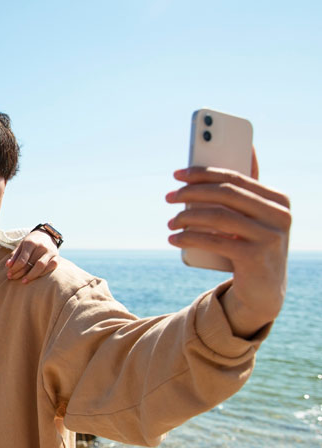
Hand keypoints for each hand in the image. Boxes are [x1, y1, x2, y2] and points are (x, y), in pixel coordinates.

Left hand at [6, 230, 59, 283]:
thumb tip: (8, 266)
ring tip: (23, 281)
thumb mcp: (21, 245)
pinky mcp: (57, 257)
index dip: (15, 268)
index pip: (22, 259)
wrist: (46, 235)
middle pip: (30, 264)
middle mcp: (41, 247)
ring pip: (41, 267)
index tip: (9, 274)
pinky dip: (43, 273)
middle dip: (20, 273)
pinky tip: (36, 277)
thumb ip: (15, 255)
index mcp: (31, 242)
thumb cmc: (31, 242)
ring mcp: (50, 252)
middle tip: (12, 278)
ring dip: (31, 276)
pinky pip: (51, 267)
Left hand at [165, 149, 290, 337]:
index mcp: (278, 199)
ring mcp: (269, 236)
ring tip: (170, 223)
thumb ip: (242, 193)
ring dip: (187, 217)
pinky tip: (174, 239)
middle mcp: (279, 215)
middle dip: (191, 193)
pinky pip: (215, 241)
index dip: (203, 173)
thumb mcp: (251, 219)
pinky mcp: (255, 257)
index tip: (177, 174)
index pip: (235, 177)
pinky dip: (189, 238)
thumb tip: (233, 156)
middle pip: (225, 194)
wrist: (263, 291)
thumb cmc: (251, 247)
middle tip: (168, 197)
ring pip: (218, 216)